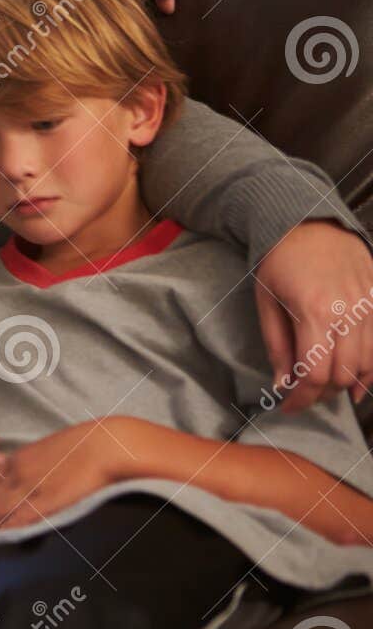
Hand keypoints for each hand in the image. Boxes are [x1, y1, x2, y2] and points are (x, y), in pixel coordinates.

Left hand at [0, 418, 134, 531]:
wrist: (103, 446)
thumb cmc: (83, 448)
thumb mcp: (46, 452)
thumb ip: (30, 466)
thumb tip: (27, 481)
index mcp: (18, 460)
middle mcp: (16, 473)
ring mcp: (28, 487)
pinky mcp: (44, 502)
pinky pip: (16, 519)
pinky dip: (3, 530)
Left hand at [255, 220, 372, 410]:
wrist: (306, 222)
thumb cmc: (279, 261)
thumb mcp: (266, 302)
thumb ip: (277, 345)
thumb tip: (282, 382)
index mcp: (315, 313)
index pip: (314, 373)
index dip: (301, 398)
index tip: (288, 406)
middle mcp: (349, 312)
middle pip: (343, 373)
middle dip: (321, 394)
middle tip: (304, 396)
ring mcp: (369, 306)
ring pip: (368, 364)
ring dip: (348, 384)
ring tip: (330, 392)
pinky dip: (372, 368)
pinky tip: (359, 379)